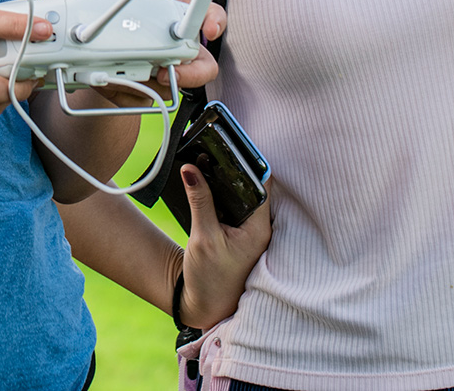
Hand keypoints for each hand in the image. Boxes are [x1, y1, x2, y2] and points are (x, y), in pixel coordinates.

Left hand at [105, 0, 226, 91]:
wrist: (95, 20)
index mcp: (181, 14)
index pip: (211, 17)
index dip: (215, 22)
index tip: (209, 29)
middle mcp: (178, 45)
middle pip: (203, 67)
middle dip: (190, 74)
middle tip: (168, 70)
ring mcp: (163, 67)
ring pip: (169, 87)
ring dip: (150, 84)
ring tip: (128, 73)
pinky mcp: (142, 87)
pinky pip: (139, 97)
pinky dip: (123, 91)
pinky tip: (110, 79)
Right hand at [175, 162, 271, 329]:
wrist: (205, 307)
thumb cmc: (209, 279)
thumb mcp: (202, 237)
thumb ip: (199, 200)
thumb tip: (191, 168)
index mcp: (259, 229)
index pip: (262, 185)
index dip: (249, 164)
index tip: (233, 146)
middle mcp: (261, 229)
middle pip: (254, 188)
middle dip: (237, 171)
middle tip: (217, 152)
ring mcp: (252, 233)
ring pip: (244, 197)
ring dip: (229, 184)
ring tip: (210, 165)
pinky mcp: (241, 236)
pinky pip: (236, 208)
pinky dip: (224, 197)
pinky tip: (210, 189)